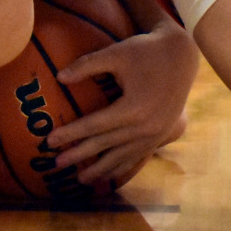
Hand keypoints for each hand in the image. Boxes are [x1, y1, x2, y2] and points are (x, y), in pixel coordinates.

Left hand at [44, 20, 197, 185]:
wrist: (182, 56)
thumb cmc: (145, 51)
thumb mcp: (115, 53)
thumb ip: (87, 65)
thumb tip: (59, 77)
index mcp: (133, 108)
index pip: (94, 125)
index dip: (70, 134)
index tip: (49, 141)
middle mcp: (145, 127)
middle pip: (105, 145)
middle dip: (79, 155)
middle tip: (56, 164)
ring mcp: (155, 135)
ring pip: (122, 157)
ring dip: (99, 169)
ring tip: (80, 179)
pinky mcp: (161, 136)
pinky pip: (138, 157)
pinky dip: (121, 167)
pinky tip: (108, 176)